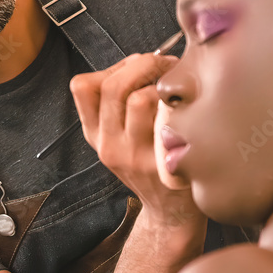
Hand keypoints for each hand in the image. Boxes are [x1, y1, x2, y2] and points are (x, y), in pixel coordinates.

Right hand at [70, 54, 204, 227]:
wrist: (171, 212)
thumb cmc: (150, 163)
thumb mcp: (121, 137)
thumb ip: (119, 103)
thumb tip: (144, 60)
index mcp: (95, 134)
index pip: (82, 86)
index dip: (113, 67)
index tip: (136, 68)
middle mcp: (109, 146)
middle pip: (115, 87)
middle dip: (143, 64)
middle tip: (165, 65)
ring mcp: (135, 157)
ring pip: (141, 99)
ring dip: (163, 83)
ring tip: (177, 85)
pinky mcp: (162, 164)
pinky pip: (170, 119)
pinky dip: (180, 104)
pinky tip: (189, 106)